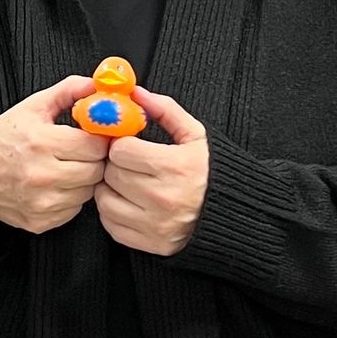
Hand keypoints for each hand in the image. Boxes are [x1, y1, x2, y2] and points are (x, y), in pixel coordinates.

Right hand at [0, 76, 106, 232]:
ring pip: (88, 192)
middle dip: (93, 160)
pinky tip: (55, 187)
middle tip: (80, 154)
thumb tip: (96, 85)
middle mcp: (42, 175)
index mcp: (42, 142)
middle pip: (96, 171)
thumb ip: (68, 91)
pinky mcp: (40, 222)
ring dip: (83, 181)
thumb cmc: (3, 138)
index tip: (90, 138)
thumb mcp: (33, 107)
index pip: (95, 146)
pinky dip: (70, 199)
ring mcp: (41, 202)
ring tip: (65, 169)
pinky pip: (73, 211)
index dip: (97, 140)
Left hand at [96, 86, 208, 256]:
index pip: (121, 150)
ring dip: (111, 188)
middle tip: (129, 164)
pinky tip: (129, 203)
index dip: (123, 145)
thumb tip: (135, 93)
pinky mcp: (150, 244)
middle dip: (116, 165)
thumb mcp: (195, 136)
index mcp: (174, 166)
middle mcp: (163, 197)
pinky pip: (111, 224)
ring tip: (128, 183)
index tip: (130, 146)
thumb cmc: (210, 172)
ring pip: (105, 199)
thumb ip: (165, 111)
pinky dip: (114, 212)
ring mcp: (155, 224)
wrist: (231, 215)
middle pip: (111, 173)